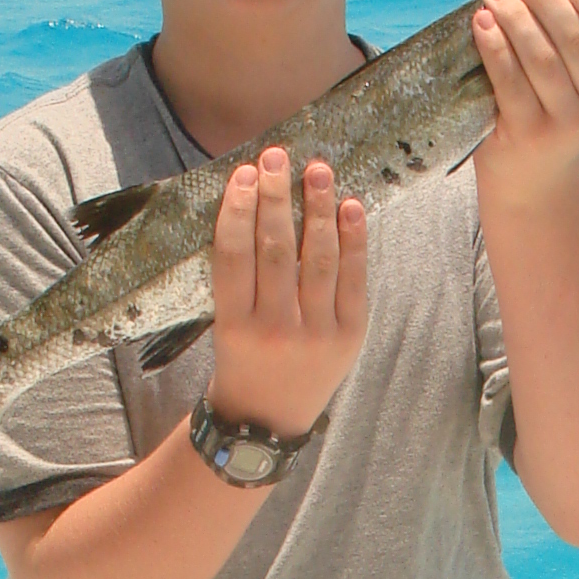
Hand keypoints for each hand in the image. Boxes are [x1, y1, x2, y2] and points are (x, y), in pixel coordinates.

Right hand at [205, 148, 368, 438]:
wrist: (268, 421)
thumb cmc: (242, 360)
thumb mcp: (225, 324)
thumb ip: (238, 276)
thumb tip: (255, 203)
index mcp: (234, 326)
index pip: (234, 255)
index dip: (238, 210)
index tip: (243, 174)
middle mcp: (276, 330)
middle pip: (276, 250)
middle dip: (276, 198)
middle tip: (276, 157)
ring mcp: (316, 335)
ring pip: (318, 260)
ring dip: (318, 209)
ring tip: (317, 169)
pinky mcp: (349, 337)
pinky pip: (353, 280)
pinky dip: (353, 241)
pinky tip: (349, 206)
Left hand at [473, 0, 578, 206]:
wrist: (530, 172)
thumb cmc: (550, 97)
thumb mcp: (566, 53)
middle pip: (575, 38)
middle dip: (542, 0)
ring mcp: (569, 123)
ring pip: (541, 57)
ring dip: (513, 18)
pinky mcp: (531, 134)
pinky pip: (510, 80)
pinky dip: (494, 46)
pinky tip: (481, 23)